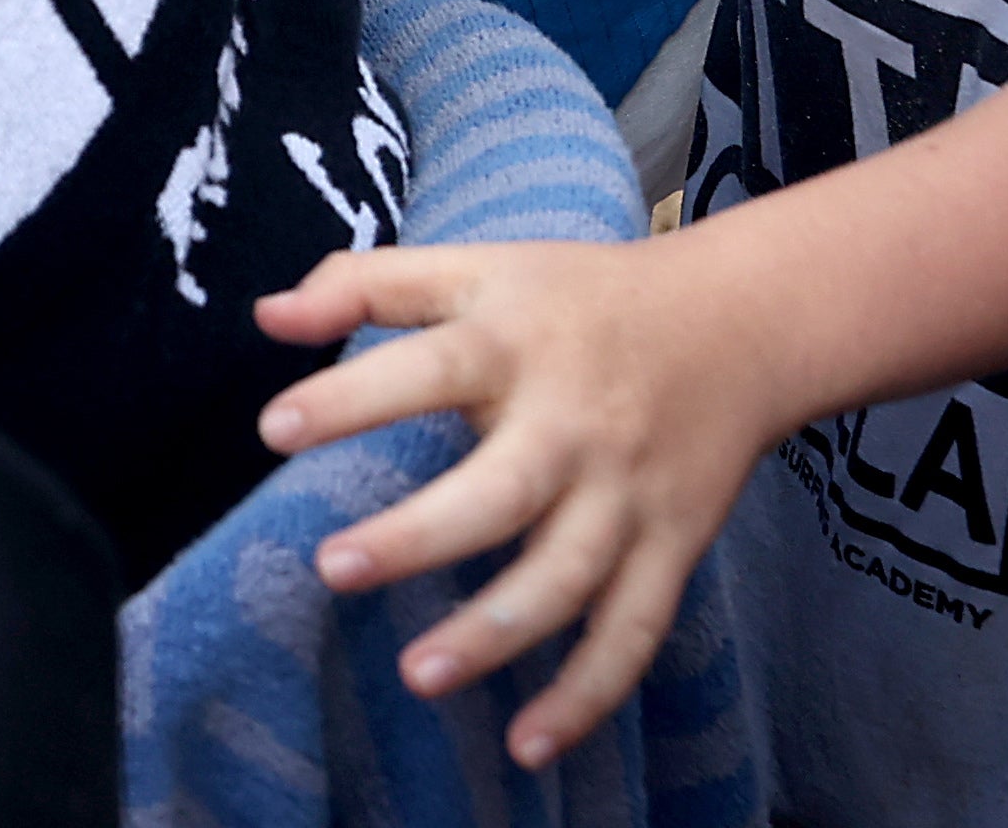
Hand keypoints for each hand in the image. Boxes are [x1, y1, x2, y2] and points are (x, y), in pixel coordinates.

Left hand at [252, 237, 785, 767]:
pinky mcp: (673, 548)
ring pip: (567, 577)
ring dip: (496, 634)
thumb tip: (267, 316)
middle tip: (332, 568)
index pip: (427, 369)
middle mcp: (575, 426)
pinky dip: (591, 692)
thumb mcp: (477, 266)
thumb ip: (367, 286)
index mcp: (516, 345)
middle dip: (419, 536)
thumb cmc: (578, 300)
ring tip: (417, 674)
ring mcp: (628, 495)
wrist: (740, 326)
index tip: (272, 429)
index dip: (351, 398)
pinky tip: (530, 742)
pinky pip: (634, 631)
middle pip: (500, 491)